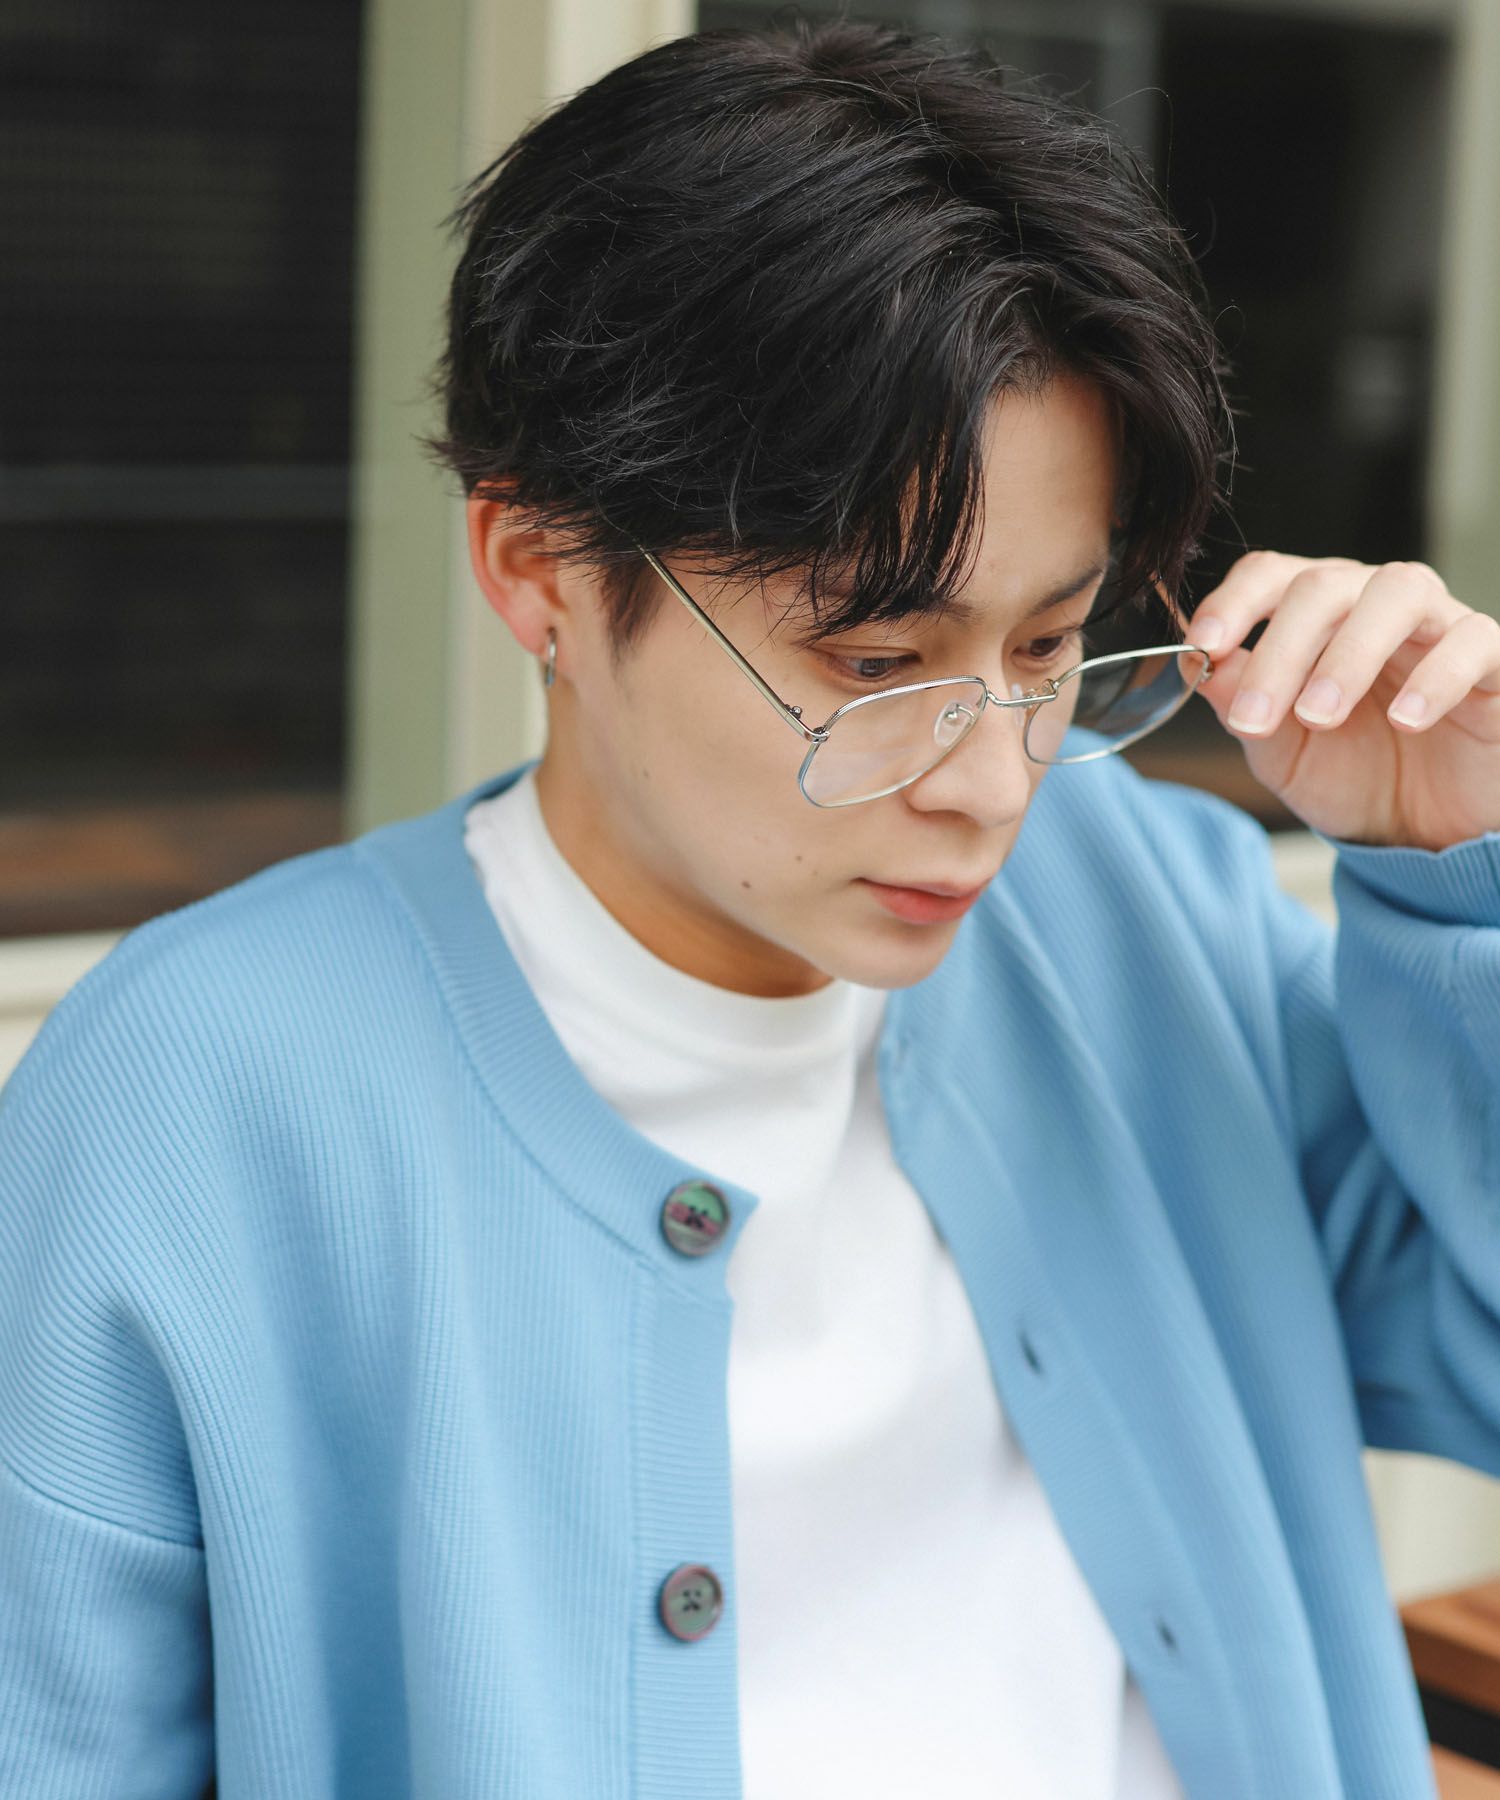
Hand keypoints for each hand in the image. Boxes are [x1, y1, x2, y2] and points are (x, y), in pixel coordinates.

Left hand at [1182, 551, 1499, 850]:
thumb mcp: (1283, 753)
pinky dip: (1435, 676)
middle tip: (1255, 718)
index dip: (1234, 602)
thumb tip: (1200, 666)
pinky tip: (1404, 719)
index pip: (1272, 575)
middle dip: (1280, 651)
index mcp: (1318, 617)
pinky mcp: (1495, 661)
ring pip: (1398, 592)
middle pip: (1324, 585)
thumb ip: (1243, 707)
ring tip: (1319, 715)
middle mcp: (1376, 605)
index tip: (1203, 646)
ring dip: (1348, 652)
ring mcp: (1440, 625)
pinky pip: (1473, 641)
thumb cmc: (1354, 777)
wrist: (1426, 832)